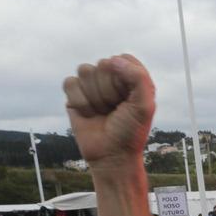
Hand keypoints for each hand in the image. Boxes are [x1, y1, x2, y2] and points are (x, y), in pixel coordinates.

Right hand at [62, 54, 154, 169]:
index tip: (129, 99)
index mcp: (131, 77)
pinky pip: (70, 83)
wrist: (112, 155)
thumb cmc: (131, 131)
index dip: (124, 79)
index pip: (123, 60)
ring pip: (85, 71)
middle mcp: (112, 78)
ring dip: (95, 97)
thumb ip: (138, 77)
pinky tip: (88, 114)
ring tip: (103, 112)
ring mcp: (92, 85)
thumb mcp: (145, 105)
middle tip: (115, 110)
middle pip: (102, 64)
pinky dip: (80, 101)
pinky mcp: (75, 95)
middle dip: (109, 91)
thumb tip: (111, 60)